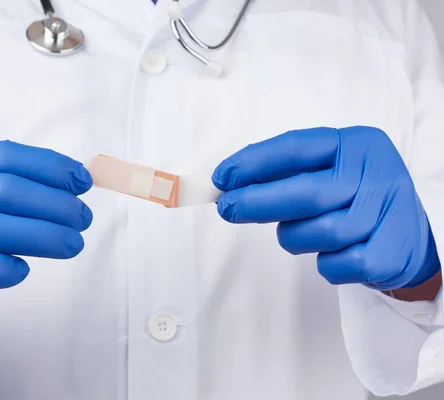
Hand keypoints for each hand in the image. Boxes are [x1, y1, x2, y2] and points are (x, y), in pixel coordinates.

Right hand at [0, 141, 92, 336]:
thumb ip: (15, 185)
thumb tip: (76, 181)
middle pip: (4, 191)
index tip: (84, 183)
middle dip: (54, 204)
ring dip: (42, 236)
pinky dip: (2, 268)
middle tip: (84, 219)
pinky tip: (22, 270)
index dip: (51, 167)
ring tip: (74, 244)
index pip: (6, 156)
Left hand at [212, 126, 440, 290]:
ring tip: (301, 234)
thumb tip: (229, 184)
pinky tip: (333, 254)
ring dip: (295, 237)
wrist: (412, 236)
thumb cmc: (356, 199)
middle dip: (257, 202)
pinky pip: (336, 265)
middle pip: (306, 192)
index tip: (222, 178)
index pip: (297, 148)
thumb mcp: (330, 171)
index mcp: (358, 144)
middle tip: (228, 209)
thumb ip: (286, 173)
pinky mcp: (392, 252)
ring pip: (319, 232)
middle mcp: (377, 174)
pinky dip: (324, 263)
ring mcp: (388, 213)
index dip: (254, 163)